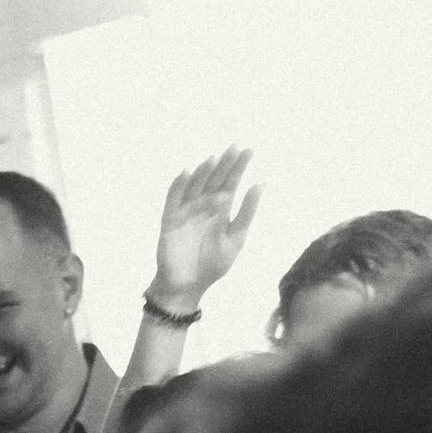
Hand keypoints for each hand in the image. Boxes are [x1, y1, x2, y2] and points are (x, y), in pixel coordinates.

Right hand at [147, 147, 259, 314]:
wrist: (188, 285)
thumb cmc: (213, 264)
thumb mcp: (236, 239)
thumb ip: (247, 212)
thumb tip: (261, 184)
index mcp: (221, 210)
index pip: (231, 183)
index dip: (239, 167)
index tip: (250, 150)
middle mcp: (203, 206)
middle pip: (214, 180)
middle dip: (224, 164)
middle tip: (235, 147)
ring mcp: (186, 212)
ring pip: (195, 186)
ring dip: (203, 172)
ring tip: (214, 158)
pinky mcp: (169, 220)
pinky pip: (173, 199)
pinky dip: (178, 186)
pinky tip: (186, 172)